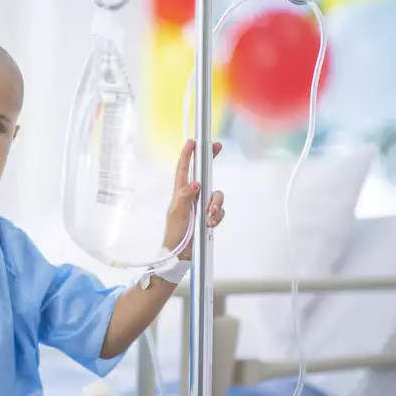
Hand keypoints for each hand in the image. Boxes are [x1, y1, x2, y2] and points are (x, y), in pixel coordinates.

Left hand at [163, 139, 224, 260]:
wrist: (181, 254)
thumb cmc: (175, 234)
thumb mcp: (177, 214)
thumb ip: (185, 197)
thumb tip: (194, 183)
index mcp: (180, 193)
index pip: (183, 169)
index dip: (187, 154)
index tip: (193, 141)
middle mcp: (192, 196)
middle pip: (204, 174)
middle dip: (210, 161)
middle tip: (217, 148)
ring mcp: (201, 205)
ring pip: (216, 194)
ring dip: (215, 204)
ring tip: (209, 216)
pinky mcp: (209, 216)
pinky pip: (220, 210)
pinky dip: (218, 216)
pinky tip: (211, 223)